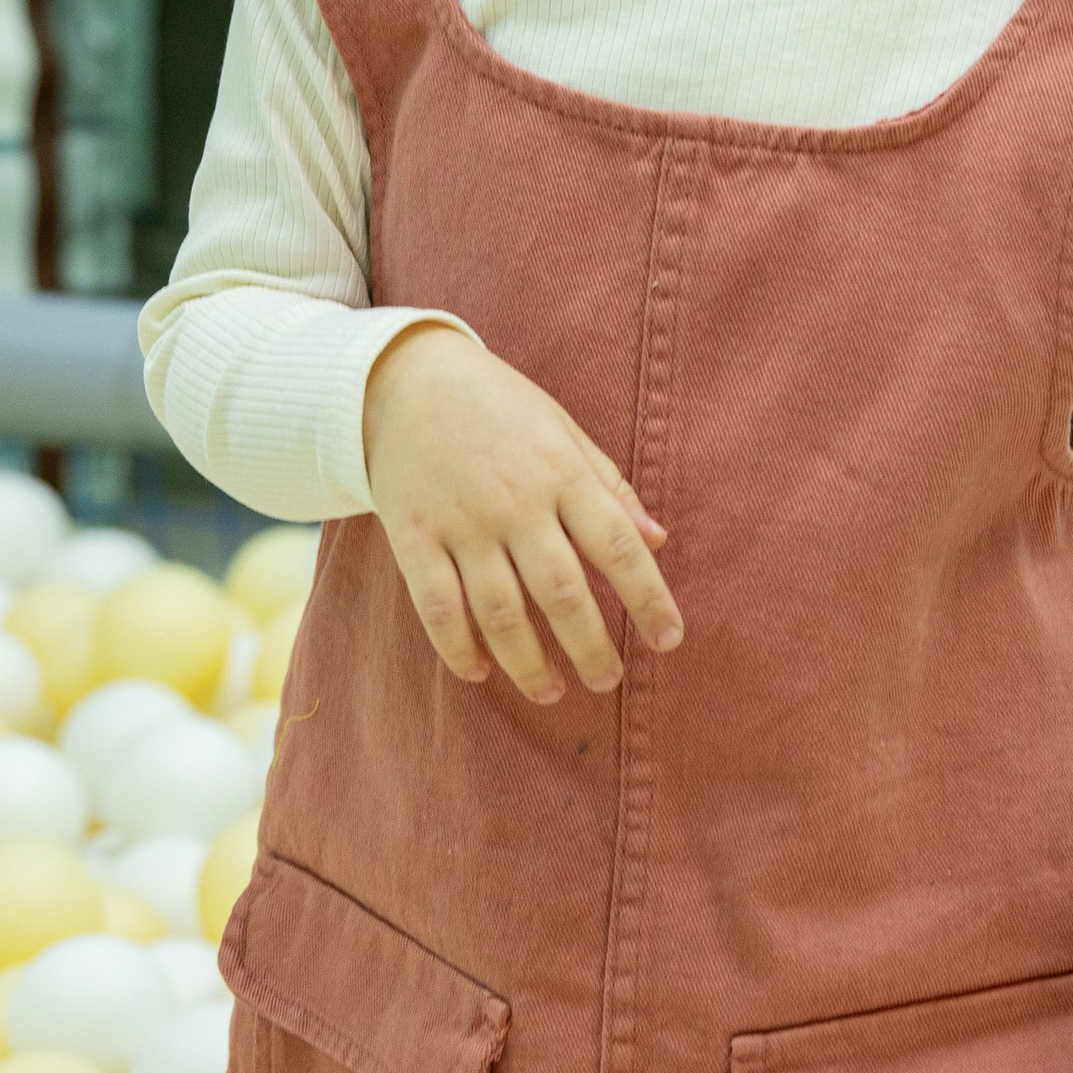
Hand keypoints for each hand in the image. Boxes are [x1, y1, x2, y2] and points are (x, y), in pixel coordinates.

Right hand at [361, 322, 683, 707]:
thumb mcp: (563, 430)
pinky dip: (458, 646)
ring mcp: (460, 523)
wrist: (403, 380)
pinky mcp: (411, 536)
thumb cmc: (499, 408)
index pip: (617, 545)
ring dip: (528, 662)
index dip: (649, 598)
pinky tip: (480, 671)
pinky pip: (437, 606)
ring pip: (499, 610)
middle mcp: (514, 502)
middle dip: (590, 646)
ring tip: (551, 692)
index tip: (669, 640)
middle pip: (561, 590)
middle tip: (607, 681)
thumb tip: (658, 541)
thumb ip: (609, 487)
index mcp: (561, 472)